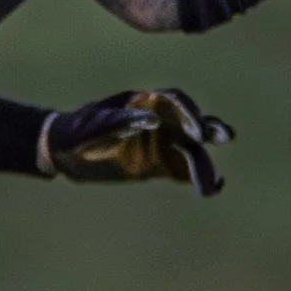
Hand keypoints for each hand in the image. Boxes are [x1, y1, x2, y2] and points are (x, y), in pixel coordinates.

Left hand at [40, 90, 233, 195]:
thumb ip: (119, 121)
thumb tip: (150, 119)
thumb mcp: (92, 125)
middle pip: (189, 125)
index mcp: (143, 103)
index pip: (173, 103)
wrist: (65, 150)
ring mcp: (160, 143)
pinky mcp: (159, 164)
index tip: (195, 131)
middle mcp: (158, 120)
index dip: (187, 114)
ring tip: (214, 185)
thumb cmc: (77, 130)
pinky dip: (197, 177)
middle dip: (208, 131)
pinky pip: (182, 170)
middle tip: (225, 137)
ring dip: (205, 165)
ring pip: (190, 150)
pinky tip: (214, 187)